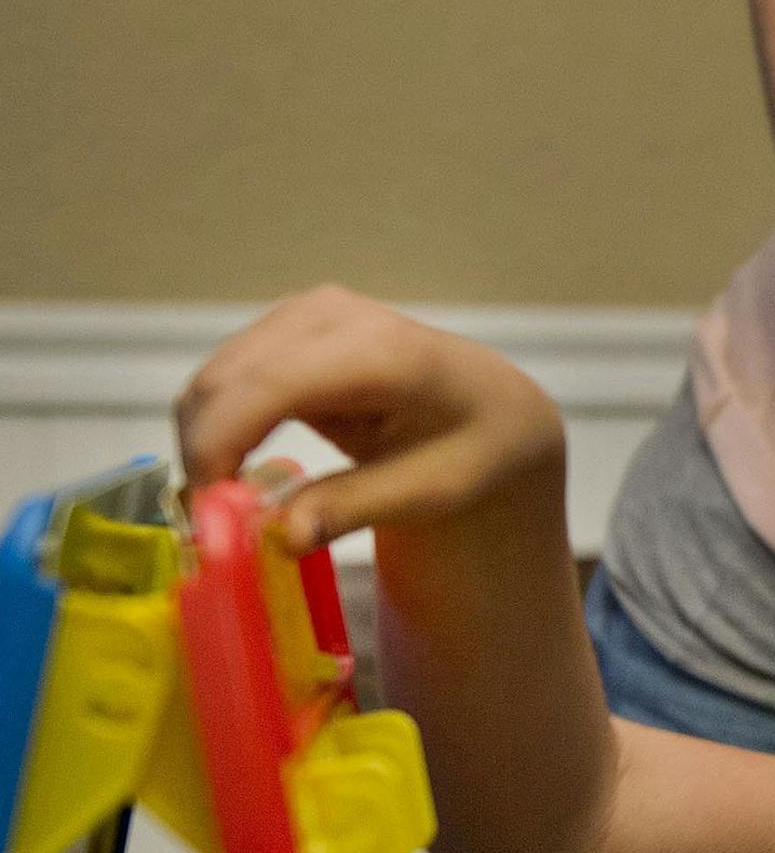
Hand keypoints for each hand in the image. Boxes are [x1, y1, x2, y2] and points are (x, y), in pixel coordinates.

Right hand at [175, 286, 564, 551]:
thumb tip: (284, 538)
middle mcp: (334, 316)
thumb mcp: (434, 490)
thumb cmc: (476, 447)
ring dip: (203, 444)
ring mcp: (305, 314)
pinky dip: (217, 428)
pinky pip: (226, 379)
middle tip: (214, 528)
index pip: (269, 388)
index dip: (219, 448)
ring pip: (212, 380)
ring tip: (231, 505)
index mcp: (384, 352)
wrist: (493, 408)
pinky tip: (239, 472)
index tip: (209, 518)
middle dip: (203, 456)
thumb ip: (356, 508)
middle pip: (224, 383)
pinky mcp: (288, 327)